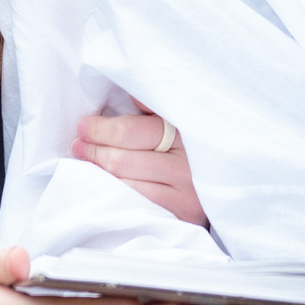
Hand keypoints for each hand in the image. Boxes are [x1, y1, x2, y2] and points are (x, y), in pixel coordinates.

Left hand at [74, 101, 206, 226]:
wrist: (225, 186)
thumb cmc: (189, 148)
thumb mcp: (179, 120)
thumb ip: (154, 107)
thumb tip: (129, 88)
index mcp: (185, 132)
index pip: (133, 131)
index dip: (101, 128)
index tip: (84, 126)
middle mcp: (188, 165)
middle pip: (123, 160)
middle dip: (94, 150)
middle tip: (78, 144)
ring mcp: (185, 194)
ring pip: (125, 184)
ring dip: (99, 174)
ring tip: (86, 162)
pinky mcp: (181, 216)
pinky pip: (136, 205)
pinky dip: (114, 194)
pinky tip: (104, 185)